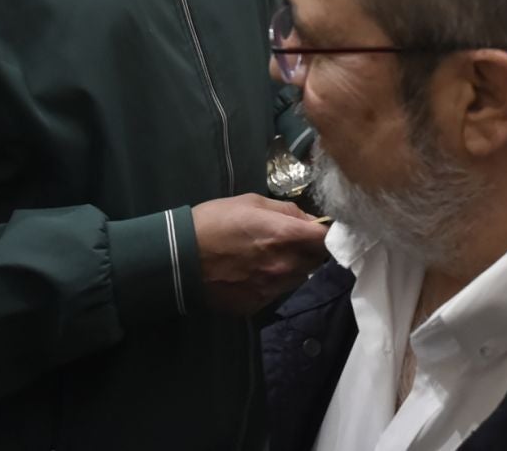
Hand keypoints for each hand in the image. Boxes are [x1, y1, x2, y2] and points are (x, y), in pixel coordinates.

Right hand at [191, 194, 328, 315]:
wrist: (178, 258)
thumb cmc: (215, 222)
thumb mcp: (252, 202)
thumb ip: (287, 211)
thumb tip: (309, 219)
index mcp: (286, 236)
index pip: (327, 239)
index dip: (328, 233)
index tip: (322, 230)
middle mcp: (285, 266)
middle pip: (316, 260)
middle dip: (310, 250)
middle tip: (291, 241)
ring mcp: (271, 288)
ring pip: (299, 278)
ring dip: (293, 267)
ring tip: (270, 257)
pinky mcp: (257, 305)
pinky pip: (277, 293)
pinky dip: (273, 283)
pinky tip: (254, 273)